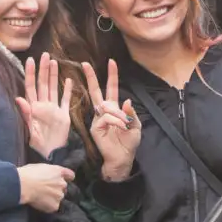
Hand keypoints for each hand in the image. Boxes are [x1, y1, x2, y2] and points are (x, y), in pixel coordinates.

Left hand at [16, 53, 72, 158]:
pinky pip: (65, 100)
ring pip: (53, 88)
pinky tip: (68, 80)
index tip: (30, 60)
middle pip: (43, 84)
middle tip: (44, 54)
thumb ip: (26, 114)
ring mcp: (54, 109)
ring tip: (54, 62)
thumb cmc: (40, 145)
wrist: (53, 154)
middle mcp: (44, 105)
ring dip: (54, 75)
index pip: (31, 86)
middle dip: (43, 69)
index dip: (30, 73)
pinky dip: (67, 91)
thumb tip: (18, 98)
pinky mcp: (64, 115)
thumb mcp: (31, 130)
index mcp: (34, 108)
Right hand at [17, 163, 74, 212]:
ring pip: (58, 197)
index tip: (63, 179)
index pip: (70, 175)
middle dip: (57, 188)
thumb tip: (48, 174)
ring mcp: (59, 195)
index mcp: (59, 172)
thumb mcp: (40, 166)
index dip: (67, 177)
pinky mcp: (55, 206)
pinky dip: (48, 206)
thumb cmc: (28, 174)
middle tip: (46, 189)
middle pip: (64, 187)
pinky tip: (40, 203)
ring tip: (41, 197)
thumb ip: (49, 171)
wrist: (23, 186)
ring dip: (53, 197)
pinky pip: (53, 206)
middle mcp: (62, 184)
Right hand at [82, 59, 139, 180]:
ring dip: (119, 114)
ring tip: (126, 124)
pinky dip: (116, 121)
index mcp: (114, 109)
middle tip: (85, 63)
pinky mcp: (95, 127)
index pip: (111, 89)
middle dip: (91, 77)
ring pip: (107, 106)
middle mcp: (104, 112)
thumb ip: (131, 113)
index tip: (111, 62)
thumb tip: (126, 100)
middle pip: (96, 91)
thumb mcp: (136, 126)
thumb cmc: (129, 143)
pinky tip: (121, 127)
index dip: (112, 76)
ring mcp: (98, 119)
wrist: (123, 159)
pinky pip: (106, 117)